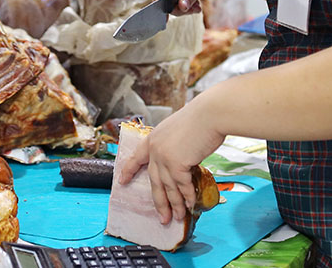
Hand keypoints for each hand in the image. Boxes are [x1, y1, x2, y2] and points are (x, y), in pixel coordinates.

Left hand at [117, 99, 224, 223]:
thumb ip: (174, 147)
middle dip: (160, 202)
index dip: (129, 170)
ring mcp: (164, 158)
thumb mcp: (178, 130)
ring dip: (175, 205)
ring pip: (168, 188)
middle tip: (163, 217)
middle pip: (154, 182)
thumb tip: (181, 163)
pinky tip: (190, 206)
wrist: (209, 114)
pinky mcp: (177, 164)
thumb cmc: (200, 118)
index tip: (122, 181)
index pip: (136, 157)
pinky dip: (187, 197)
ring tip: (178, 218)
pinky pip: (182, 186)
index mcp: (152, 139)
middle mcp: (155, 150)